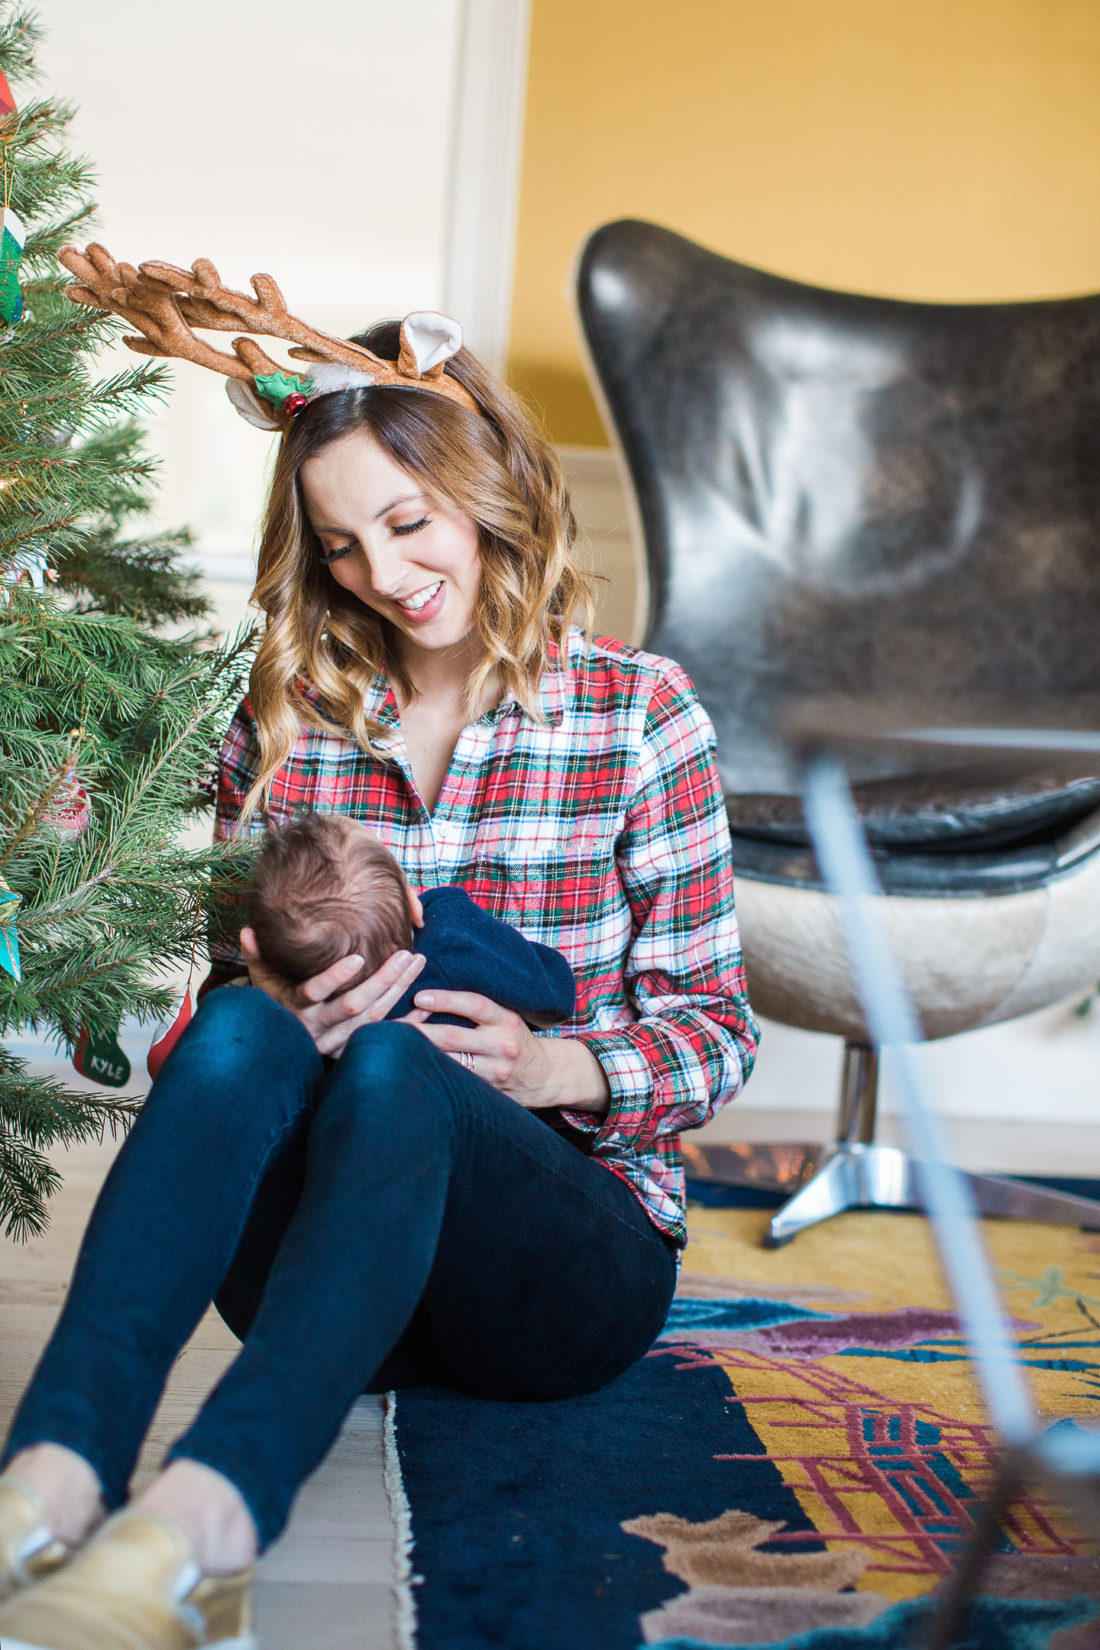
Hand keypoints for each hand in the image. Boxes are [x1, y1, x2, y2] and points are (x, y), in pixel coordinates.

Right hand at [240, 926, 425, 1058]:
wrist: (278, 1053)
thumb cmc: (271, 1006)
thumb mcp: (261, 981)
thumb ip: (256, 955)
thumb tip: (247, 930)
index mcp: (295, 1007)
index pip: (314, 991)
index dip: (335, 977)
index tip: (358, 958)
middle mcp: (317, 1027)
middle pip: (353, 1005)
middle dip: (382, 980)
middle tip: (406, 954)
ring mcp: (336, 1041)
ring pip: (373, 1018)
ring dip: (398, 991)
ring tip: (417, 962)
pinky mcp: (352, 1050)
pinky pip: (383, 1038)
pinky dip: (406, 1025)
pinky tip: (424, 1008)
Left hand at [404, 990, 610, 1112]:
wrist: (547, 1075)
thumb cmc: (517, 1038)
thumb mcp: (506, 1017)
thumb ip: (478, 1009)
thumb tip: (431, 991)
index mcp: (506, 1019)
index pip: (475, 1004)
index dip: (446, 999)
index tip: (418, 994)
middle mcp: (503, 1045)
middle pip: (454, 1037)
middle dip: (419, 1031)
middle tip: (390, 1025)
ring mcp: (496, 1072)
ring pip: (450, 1064)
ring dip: (419, 1057)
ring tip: (391, 1050)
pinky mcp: (489, 1094)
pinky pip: (456, 1085)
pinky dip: (433, 1077)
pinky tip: (410, 1073)